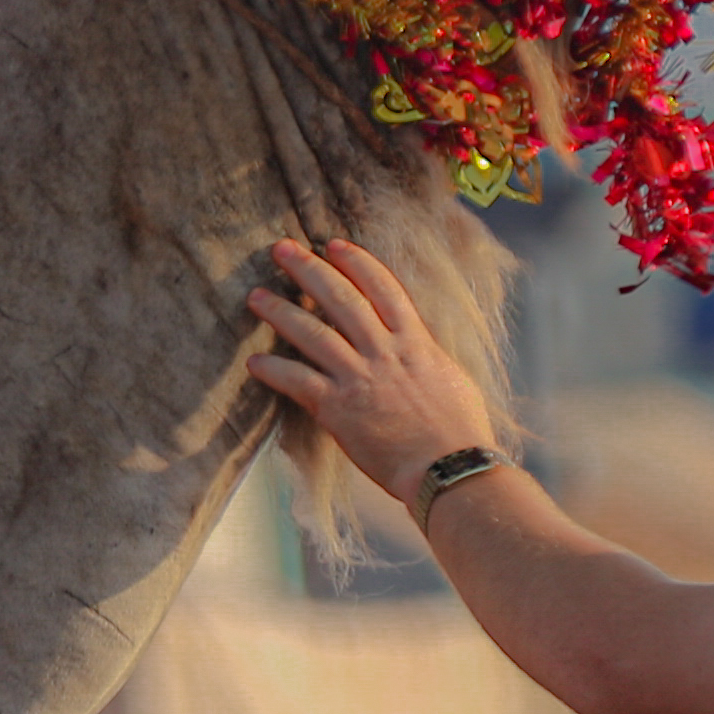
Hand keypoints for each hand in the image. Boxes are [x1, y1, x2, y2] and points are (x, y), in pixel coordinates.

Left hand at [247, 236, 495, 485]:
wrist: (449, 468)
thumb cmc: (460, 432)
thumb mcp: (452, 378)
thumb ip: (426, 355)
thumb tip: (416, 345)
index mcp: (415, 342)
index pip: (383, 288)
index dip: (356, 262)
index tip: (334, 245)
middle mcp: (384, 352)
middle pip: (340, 299)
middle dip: (308, 270)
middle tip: (281, 249)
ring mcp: (359, 378)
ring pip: (312, 333)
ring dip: (280, 312)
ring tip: (256, 296)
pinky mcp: (338, 409)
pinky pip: (298, 381)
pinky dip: (274, 370)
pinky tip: (253, 363)